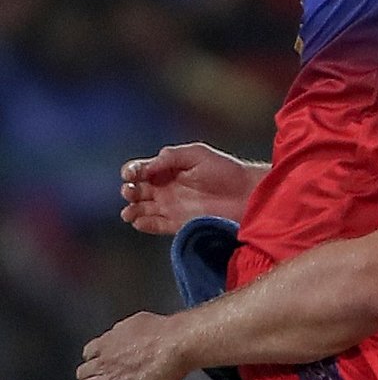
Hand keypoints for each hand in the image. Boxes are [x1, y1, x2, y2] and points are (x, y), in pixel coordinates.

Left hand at [77, 314, 193, 379]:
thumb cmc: (164, 333)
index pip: (89, 354)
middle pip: (83, 373)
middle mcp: (104, 360)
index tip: (104, 366)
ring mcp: (110, 378)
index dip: (95, 361)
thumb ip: (123, 330)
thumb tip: (122, 333)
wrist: (175, 345)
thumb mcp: (137, 322)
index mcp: (107, 342)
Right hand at [120, 143, 264, 234]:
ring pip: (143, 209)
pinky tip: (138, 221)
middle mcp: (167, 188)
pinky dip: (145, 224)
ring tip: (129, 211)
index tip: (131, 174)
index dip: (131, 171)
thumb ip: (170, 157)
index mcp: (168, 169)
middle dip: (129, 191)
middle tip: (130, 191)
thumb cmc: (225, 171)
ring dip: (132, 209)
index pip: (141, 170)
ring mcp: (172, 207)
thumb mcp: (196, 154)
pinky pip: (156, 225)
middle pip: (138, 190)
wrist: (246, 194)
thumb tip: (148, 165)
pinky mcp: (179, 224)